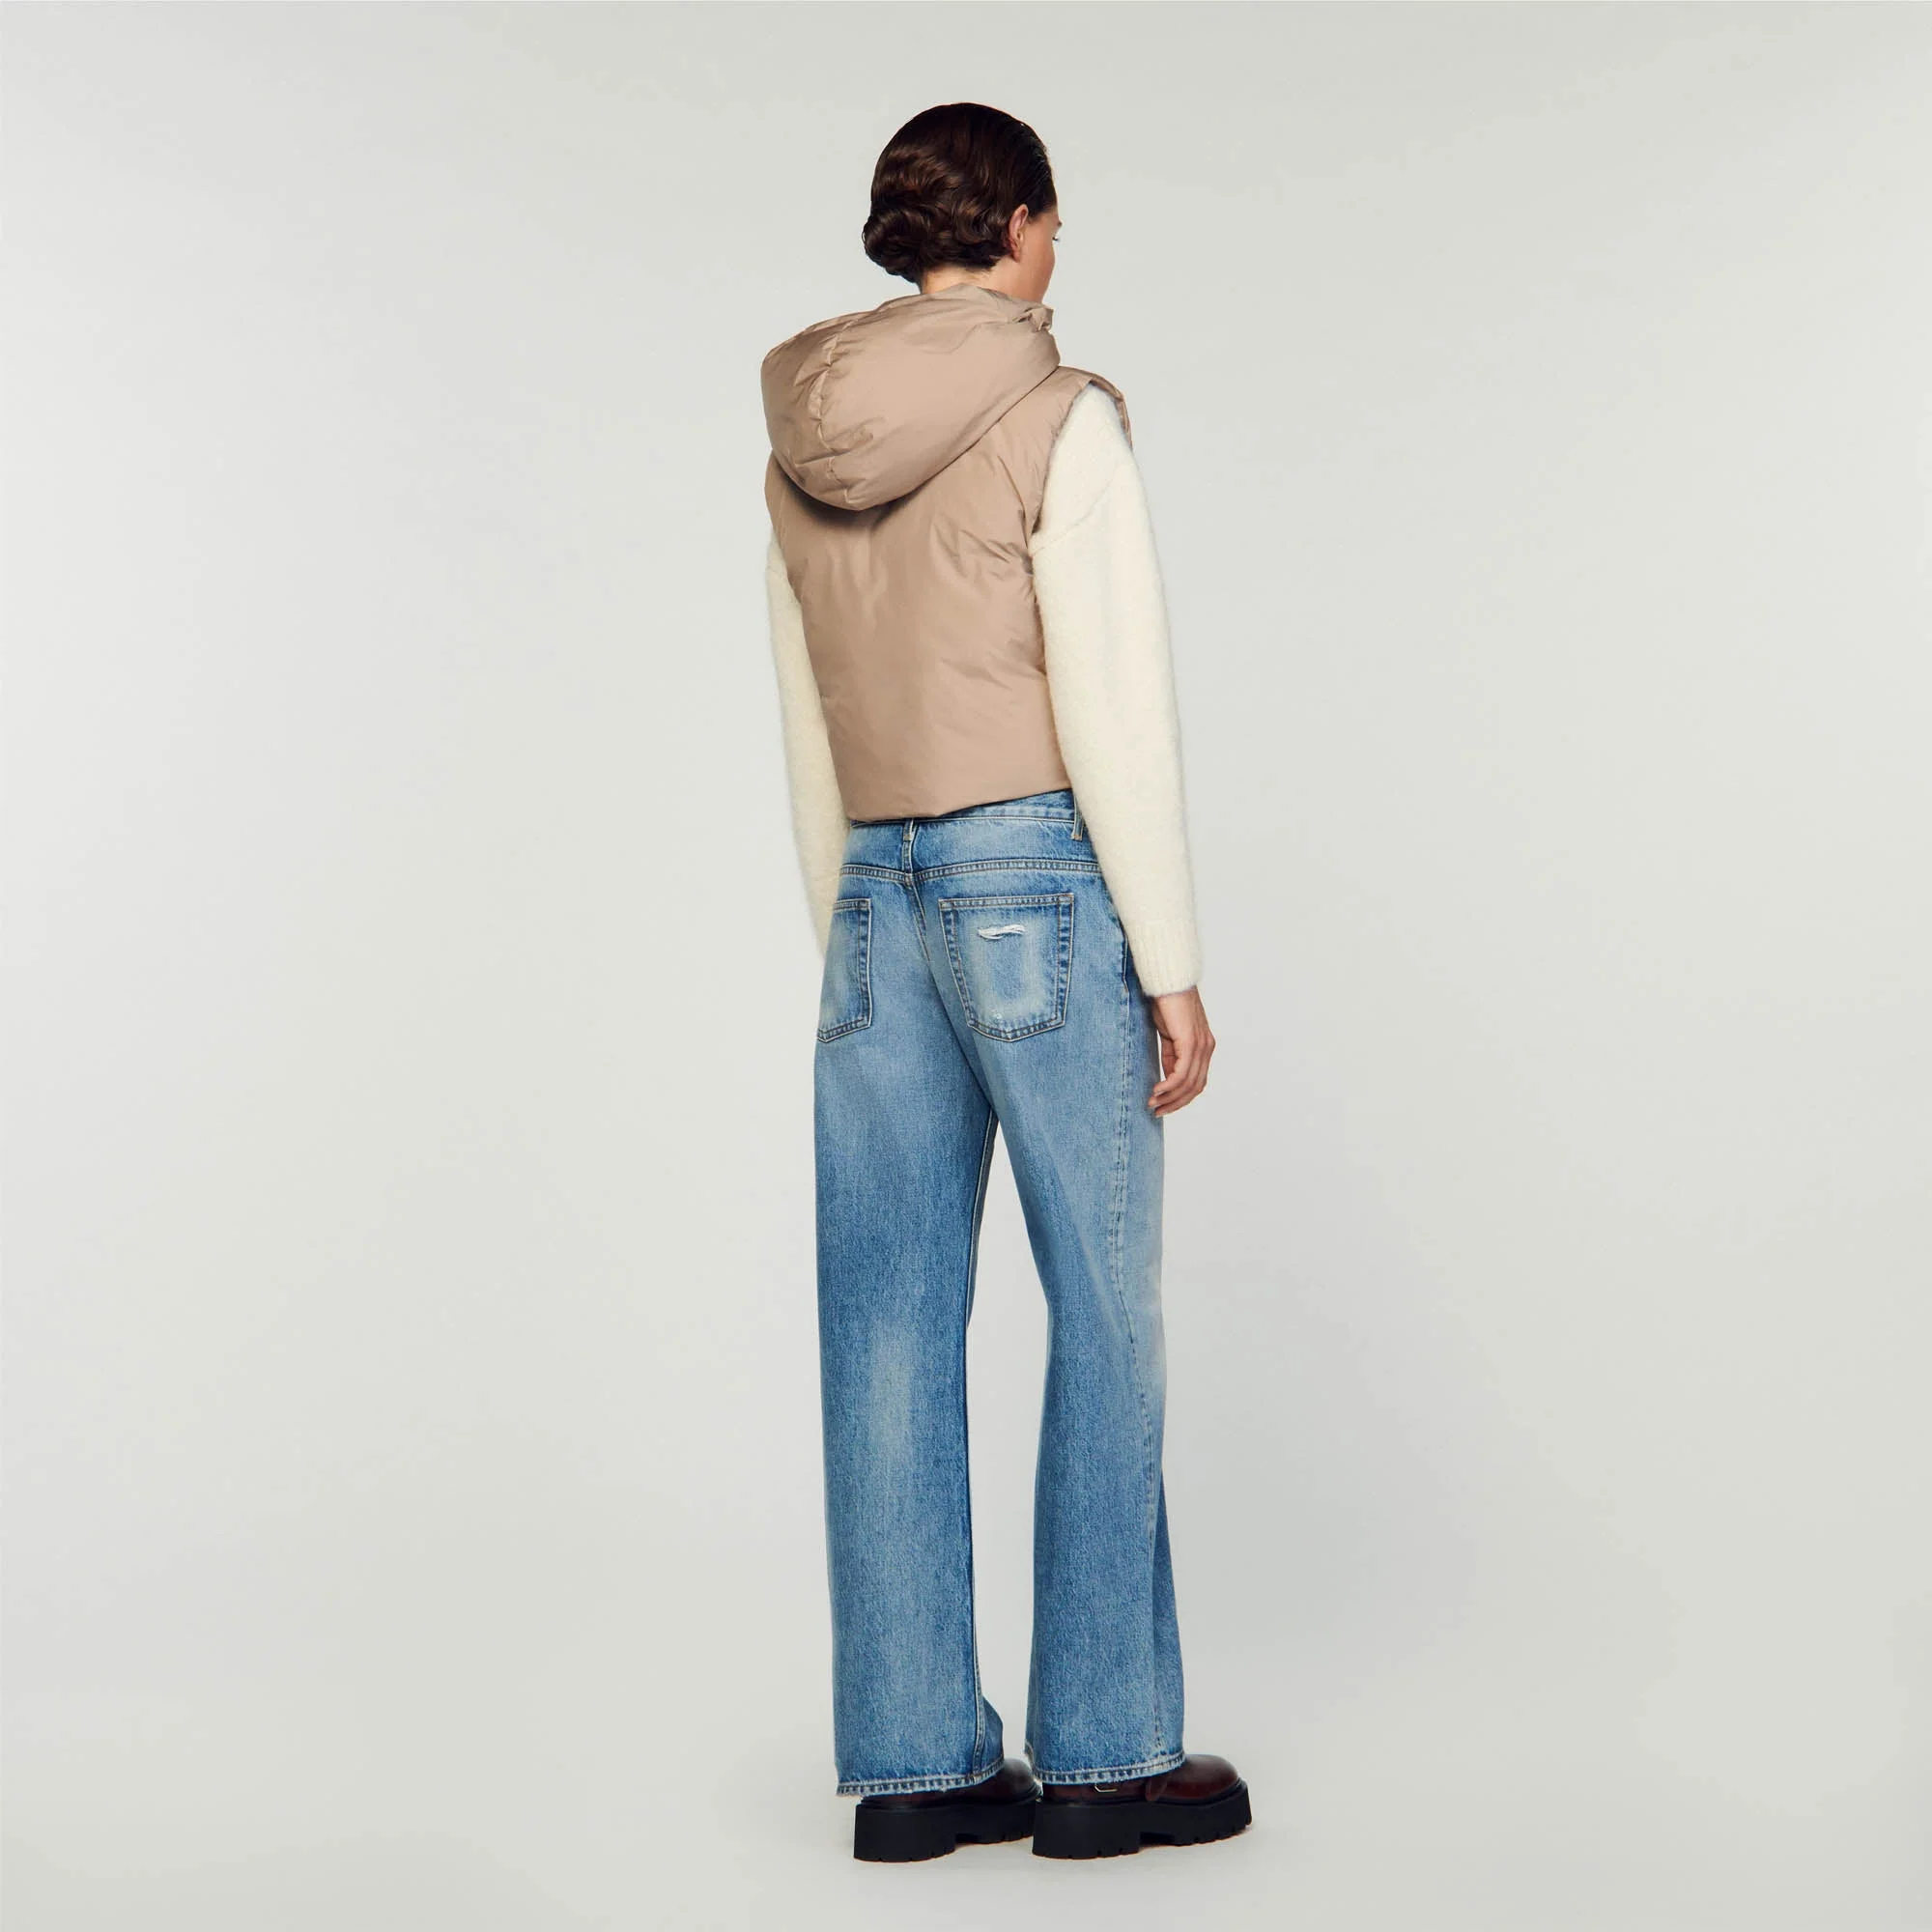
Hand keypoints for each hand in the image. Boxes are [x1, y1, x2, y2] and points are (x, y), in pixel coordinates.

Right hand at [1147, 986, 1214, 1116]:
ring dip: (1170, 1097)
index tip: (1163, 1106)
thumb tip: (1168, 1077)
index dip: (1181, 1098)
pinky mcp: (1190, 1042)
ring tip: (1153, 1104)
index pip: (1196, 1081)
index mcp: (1203, 1047)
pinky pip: (1181, 1073)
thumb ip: (1171, 1054)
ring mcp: (1200, 1045)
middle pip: (1194, 1087)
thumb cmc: (1166, 1002)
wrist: (1168, 980)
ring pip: (1188, 1083)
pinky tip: (1156, 1091)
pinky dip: (1169, 1086)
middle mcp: (1206, 1048)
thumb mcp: (1169, 1034)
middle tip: (1156, 1111)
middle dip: (1175, 1103)